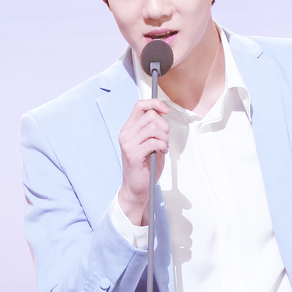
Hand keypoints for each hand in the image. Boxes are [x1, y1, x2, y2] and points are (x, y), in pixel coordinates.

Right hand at [118, 99, 169, 225]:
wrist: (137, 187)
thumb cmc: (146, 165)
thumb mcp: (150, 141)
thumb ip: (153, 127)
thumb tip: (162, 112)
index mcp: (129, 128)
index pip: (140, 105)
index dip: (155, 103)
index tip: (166, 110)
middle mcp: (125, 134)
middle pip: (150, 115)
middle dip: (164, 126)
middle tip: (165, 139)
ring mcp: (127, 144)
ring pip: (153, 128)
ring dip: (164, 137)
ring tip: (163, 147)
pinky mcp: (132, 154)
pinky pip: (154, 142)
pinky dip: (162, 146)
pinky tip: (161, 152)